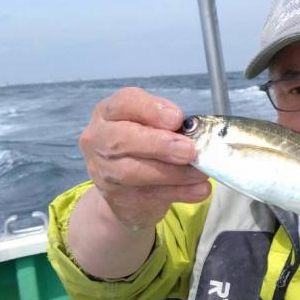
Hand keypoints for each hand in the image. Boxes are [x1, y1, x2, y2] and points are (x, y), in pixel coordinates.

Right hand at [79, 87, 209, 229]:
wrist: (126, 189)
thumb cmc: (143, 146)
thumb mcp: (152, 126)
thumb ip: (167, 124)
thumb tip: (193, 132)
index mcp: (109, 113)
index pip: (124, 103)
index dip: (151, 110)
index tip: (177, 118)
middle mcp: (98, 139)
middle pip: (122, 139)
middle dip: (160, 145)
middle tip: (190, 151)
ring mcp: (103, 170)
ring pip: (134, 172)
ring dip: (174, 173)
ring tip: (200, 172)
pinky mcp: (116, 197)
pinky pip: (149, 195)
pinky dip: (179, 192)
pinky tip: (199, 190)